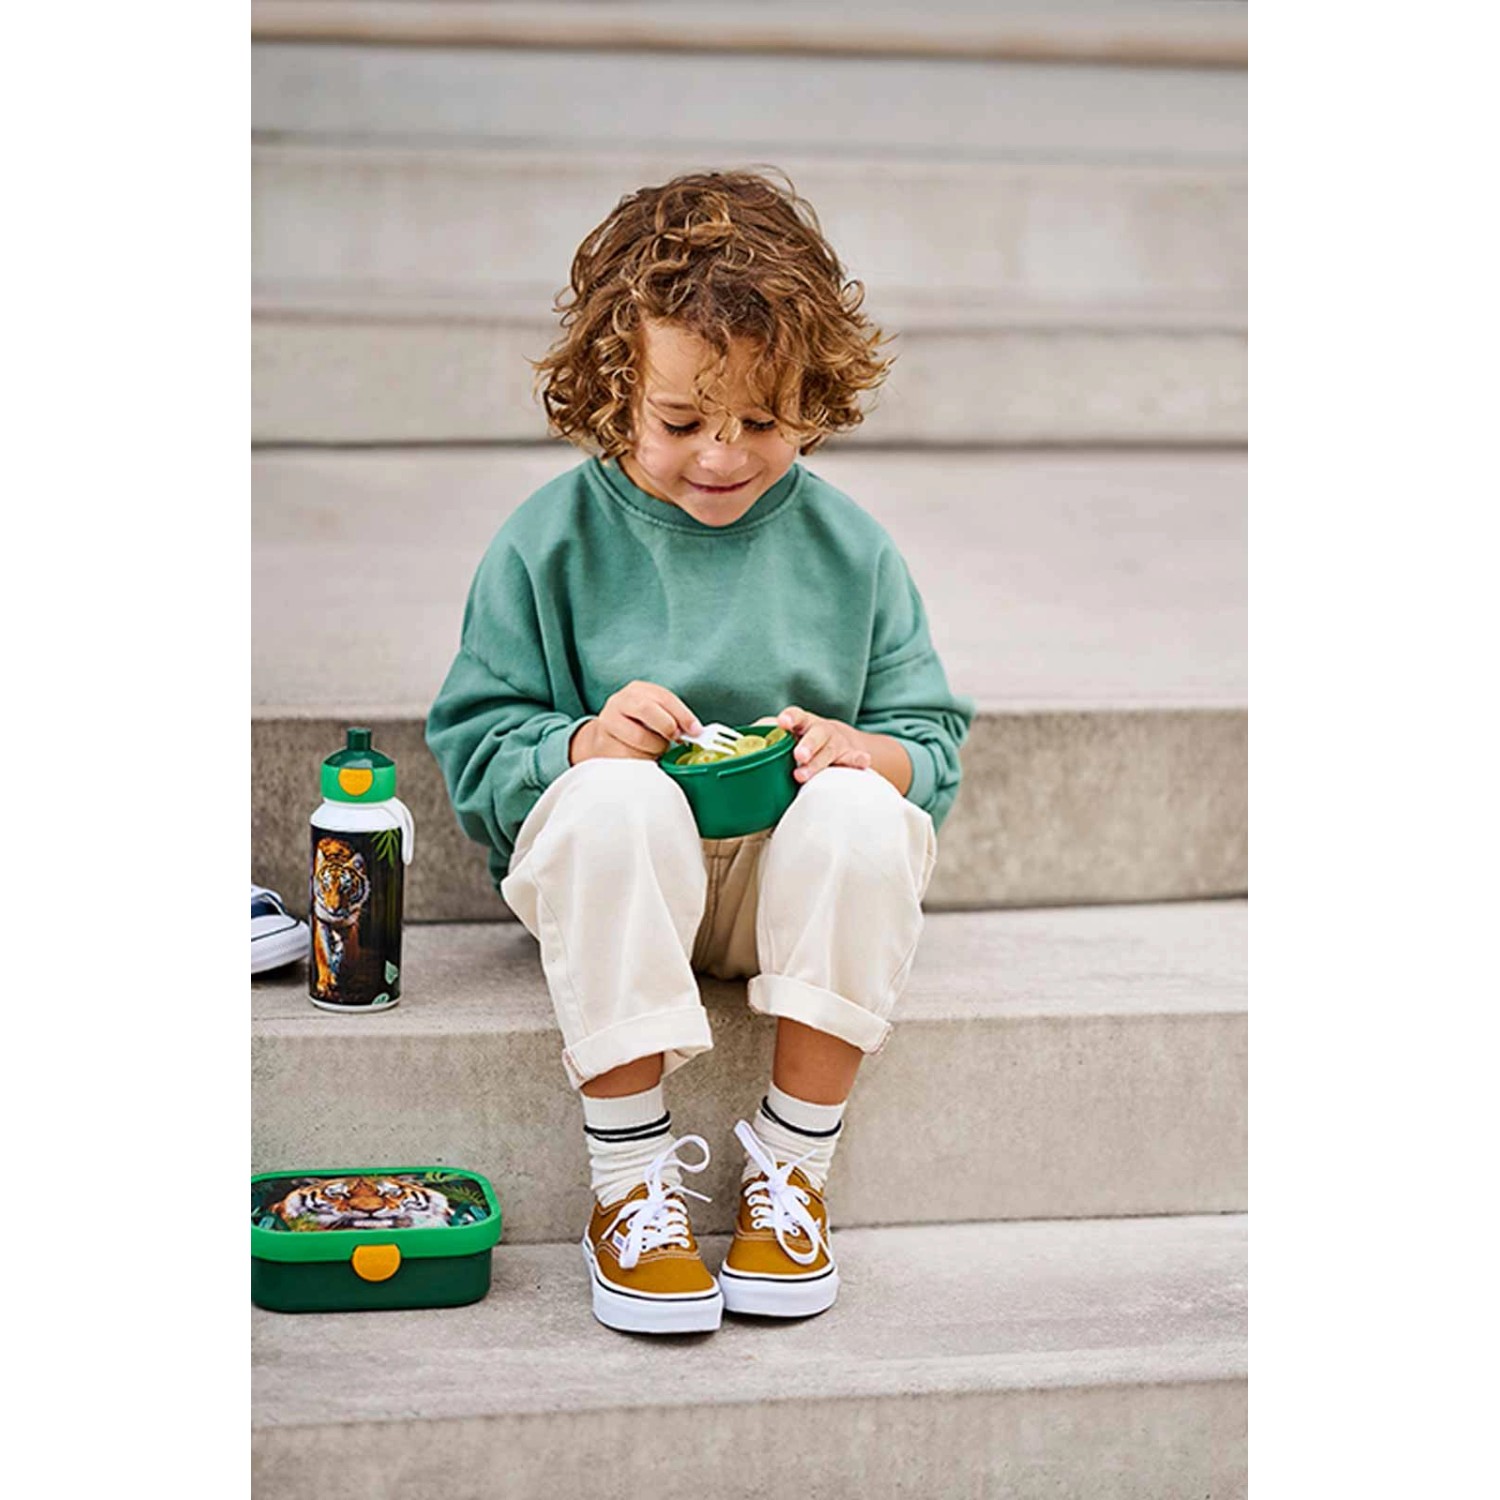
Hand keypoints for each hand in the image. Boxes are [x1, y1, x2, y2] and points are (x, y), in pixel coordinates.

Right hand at [571, 681, 700, 763]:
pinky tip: (642, 756)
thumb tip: (696, 731)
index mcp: (637, 690)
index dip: (683, 715)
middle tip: (675, 739)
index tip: (695, 730)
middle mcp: (620, 701)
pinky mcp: (603, 744)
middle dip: (667, 727)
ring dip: (655, 748)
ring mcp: (608, 722)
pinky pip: (629, 756)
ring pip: (639, 737)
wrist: (604, 738)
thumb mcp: (655, 713)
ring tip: (655, 749)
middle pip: (647, 710)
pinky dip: (642, 760)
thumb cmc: (637, 725)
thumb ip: (674, 718)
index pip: (664, 698)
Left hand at [775, 706, 872, 783]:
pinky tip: (862, 762)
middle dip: (807, 745)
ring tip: (805, 774)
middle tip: (798, 756)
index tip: (783, 723)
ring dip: (819, 761)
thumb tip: (739, 744)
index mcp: (802, 723)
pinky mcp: (850, 756)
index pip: (796, 715)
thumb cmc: (803, 741)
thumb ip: (767, 737)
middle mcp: (821, 730)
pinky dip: (858, 760)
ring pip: (829, 751)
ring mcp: (836, 743)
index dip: (790, 718)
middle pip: (815, 734)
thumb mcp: (787, 735)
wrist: (837, 742)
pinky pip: (854, 759)